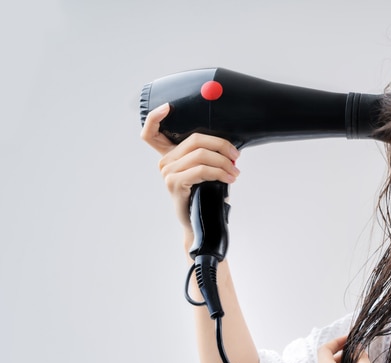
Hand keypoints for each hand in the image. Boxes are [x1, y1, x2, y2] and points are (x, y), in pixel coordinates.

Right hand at [140, 103, 240, 235]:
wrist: (198, 224)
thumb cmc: (204, 196)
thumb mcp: (205, 172)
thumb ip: (208, 156)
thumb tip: (233, 147)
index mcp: (170, 155)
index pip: (151, 133)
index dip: (156, 117)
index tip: (169, 106)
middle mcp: (165, 162)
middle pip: (195, 140)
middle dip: (221, 145)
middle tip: (237, 156)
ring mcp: (168, 173)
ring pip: (201, 155)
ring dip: (224, 162)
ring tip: (236, 172)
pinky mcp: (174, 184)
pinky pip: (201, 170)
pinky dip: (220, 172)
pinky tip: (229, 178)